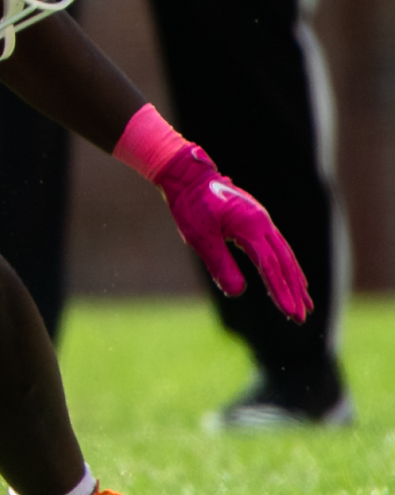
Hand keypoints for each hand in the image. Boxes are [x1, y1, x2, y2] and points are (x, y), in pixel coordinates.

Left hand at [151, 144, 311, 321]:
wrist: (188, 176)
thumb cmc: (191, 206)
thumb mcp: (201, 238)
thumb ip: (220, 264)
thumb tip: (237, 293)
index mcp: (251, 227)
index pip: (271, 267)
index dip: (281, 291)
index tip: (291, 313)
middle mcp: (263, 224)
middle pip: (285, 264)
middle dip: (294, 292)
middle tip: (302, 317)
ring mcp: (263, 221)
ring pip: (286, 256)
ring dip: (296, 281)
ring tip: (306, 304)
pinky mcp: (258, 221)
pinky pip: (278, 248)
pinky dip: (288, 266)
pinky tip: (293, 279)